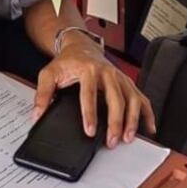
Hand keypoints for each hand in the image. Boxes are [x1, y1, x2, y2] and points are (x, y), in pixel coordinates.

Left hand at [33, 33, 155, 148]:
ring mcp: (120, 77)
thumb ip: (43, 93)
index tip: (90, 131)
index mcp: (88, 70)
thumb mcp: (49, 73)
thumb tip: (37, 115)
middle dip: (115, 122)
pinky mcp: (128, 82)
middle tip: (111, 141)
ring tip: (128, 138)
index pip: (90, 94)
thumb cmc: (67, 61)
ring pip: (132, 99)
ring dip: (132, 120)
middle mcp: (107, 73)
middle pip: (116, 99)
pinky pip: (142, 98)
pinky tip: (148, 128)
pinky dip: (147, 114)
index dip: (90, 114)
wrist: (81, 46)